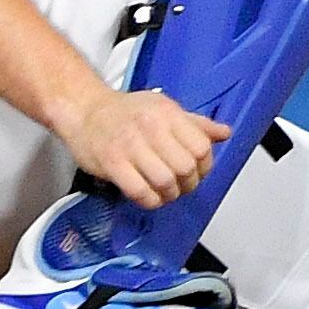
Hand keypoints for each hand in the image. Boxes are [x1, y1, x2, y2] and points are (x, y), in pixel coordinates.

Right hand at [56, 86, 225, 206]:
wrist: (84, 110)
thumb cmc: (125, 110)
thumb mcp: (164, 107)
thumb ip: (195, 123)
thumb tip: (224, 133)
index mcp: (168, 114)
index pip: (201, 147)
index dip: (206, 165)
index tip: (200, 171)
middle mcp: (151, 129)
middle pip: (185, 167)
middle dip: (190, 183)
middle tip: (185, 186)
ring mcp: (130, 147)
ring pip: (165, 181)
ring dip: (171, 194)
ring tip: (168, 193)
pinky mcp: (111, 164)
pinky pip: (139, 191)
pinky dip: (150, 201)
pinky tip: (151, 198)